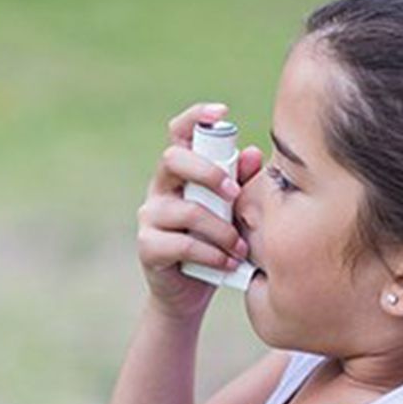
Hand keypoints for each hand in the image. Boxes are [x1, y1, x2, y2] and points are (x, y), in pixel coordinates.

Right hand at [137, 102, 263, 320]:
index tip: (222, 112)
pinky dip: (212, 254)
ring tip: (241, 248)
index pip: (179, 133)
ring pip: (186, 210)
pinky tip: (228, 263)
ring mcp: (151, 216)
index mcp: (181, 172)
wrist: (193, 291)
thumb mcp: (234, 212)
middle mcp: (161, 187)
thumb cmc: (217, 243)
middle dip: (209, 173)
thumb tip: (254, 153)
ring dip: (222, 229)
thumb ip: (242, 184)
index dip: (196, 117)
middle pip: (174, 160)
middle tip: (235, 194)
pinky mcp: (149, 246)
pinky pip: (182, 244)